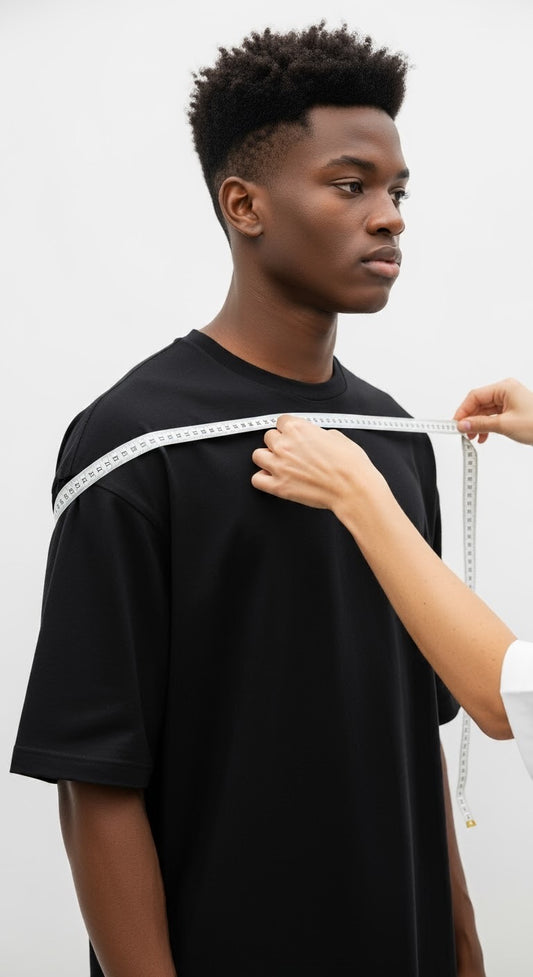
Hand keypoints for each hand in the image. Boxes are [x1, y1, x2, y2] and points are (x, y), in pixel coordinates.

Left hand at [251, 414, 382, 512]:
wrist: (353, 488)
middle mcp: (284, 444)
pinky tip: (274, 479)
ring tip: (279, 464)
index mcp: (298, 428)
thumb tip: (312, 437)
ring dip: (267, 458)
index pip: (281, 421)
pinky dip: (263, 478)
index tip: (294, 436)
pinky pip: (257, 479)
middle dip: (278, 443)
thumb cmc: (350, 463)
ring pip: (258, 455)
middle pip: (268, 437)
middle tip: (290, 452)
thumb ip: (316, 433)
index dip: (289, 429)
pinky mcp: (279, 486)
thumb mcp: (336, 436)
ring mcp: (279, 466)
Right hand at [454, 377, 532, 444]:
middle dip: (469, 418)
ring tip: (472, 437)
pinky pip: (493, 415)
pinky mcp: (512, 410)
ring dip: (477, 424)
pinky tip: (483, 436)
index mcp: (505, 388)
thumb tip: (463, 425)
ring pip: (485, 410)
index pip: (475, 396)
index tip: (455, 423)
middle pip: (479, 403)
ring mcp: (510, 400)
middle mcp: (506, 391)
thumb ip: (481, 425)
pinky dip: (486, 425)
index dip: (463, 410)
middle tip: (461, 432)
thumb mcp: (505, 425)